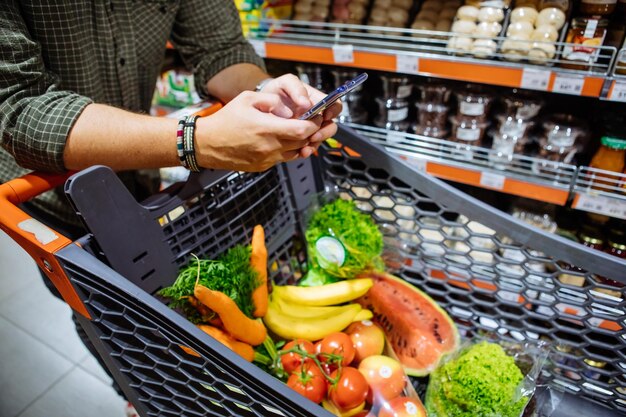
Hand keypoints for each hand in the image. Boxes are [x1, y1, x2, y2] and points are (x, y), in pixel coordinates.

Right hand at [194, 91, 322, 171]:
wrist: (207, 144)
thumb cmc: (226, 120)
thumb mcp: (247, 99)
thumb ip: (271, 100)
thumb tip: (289, 109)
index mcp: (267, 129)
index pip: (303, 130)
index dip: (314, 123)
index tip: (315, 116)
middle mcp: (270, 146)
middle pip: (304, 142)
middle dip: (311, 132)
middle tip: (310, 121)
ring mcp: (267, 159)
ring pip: (297, 152)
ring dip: (302, 142)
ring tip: (297, 130)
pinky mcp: (264, 166)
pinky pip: (285, 158)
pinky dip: (289, 149)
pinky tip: (284, 139)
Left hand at [261, 74, 341, 156]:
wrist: (260, 105)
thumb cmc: (276, 92)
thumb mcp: (285, 83)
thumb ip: (296, 88)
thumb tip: (307, 103)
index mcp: (316, 101)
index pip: (334, 105)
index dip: (333, 111)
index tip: (325, 116)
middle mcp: (315, 116)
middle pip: (330, 125)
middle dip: (324, 132)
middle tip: (314, 135)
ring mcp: (309, 128)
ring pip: (320, 138)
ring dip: (315, 144)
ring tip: (306, 146)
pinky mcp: (301, 139)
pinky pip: (309, 147)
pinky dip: (306, 150)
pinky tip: (301, 151)